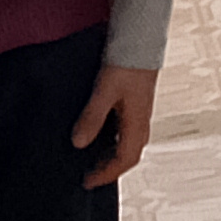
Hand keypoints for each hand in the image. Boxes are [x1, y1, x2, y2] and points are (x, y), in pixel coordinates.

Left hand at [71, 64, 156, 185]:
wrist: (141, 38)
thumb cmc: (125, 63)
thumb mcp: (104, 91)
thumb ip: (92, 117)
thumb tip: (78, 143)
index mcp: (137, 122)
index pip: (124, 160)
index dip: (106, 174)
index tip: (87, 182)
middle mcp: (141, 120)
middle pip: (129, 155)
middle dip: (110, 169)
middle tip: (88, 176)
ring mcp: (140, 111)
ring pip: (128, 143)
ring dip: (111, 155)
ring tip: (90, 160)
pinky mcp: (135, 102)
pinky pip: (126, 131)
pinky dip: (113, 141)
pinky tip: (99, 135)